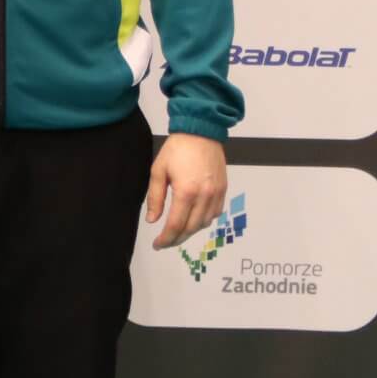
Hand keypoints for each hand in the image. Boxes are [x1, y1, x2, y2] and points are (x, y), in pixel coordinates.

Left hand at [146, 132, 228, 249]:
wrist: (201, 133)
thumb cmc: (177, 149)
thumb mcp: (158, 171)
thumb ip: (155, 198)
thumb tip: (152, 220)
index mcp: (186, 192)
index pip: (176, 225)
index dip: (166, 238)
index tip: (157, 244)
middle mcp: (204, 197)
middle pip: (191, 228)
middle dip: (177, 239)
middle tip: (165, 242)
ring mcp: (216, 194)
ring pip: (204, 223)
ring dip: (190, 231)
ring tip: (176, 232)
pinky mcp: (223, 190)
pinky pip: (214, 214)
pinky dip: (203, 221)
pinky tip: (193, 219)